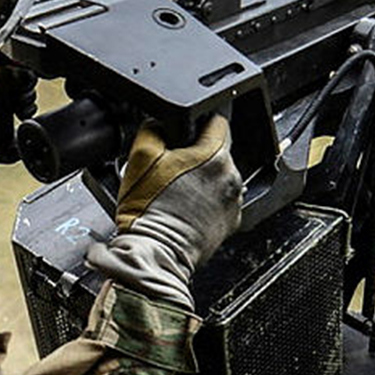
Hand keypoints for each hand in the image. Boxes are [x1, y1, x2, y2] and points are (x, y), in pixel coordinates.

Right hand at [86, 115, 241, 309]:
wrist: (156, 253)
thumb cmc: (150, 211)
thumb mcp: (140, 157)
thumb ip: (153, 128)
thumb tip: (160, 122)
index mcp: (214, 155)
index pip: (218, 121)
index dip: (199, 123)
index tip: (186, 134)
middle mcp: (231, 176)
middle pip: (219, 150)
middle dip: (199, 154)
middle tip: (174, 167)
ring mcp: (234, 201)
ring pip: (221, 175)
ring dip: (203, 177)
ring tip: (178, 191)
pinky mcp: (232, 221)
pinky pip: (222, 199)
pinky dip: (208, 199)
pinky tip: (187, 206)